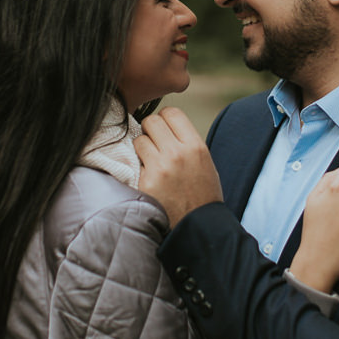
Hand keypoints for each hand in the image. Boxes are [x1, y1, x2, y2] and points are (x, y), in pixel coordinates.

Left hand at [136, 107, 222, 226]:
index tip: (164, 129)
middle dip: (151, 130)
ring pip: (139, 139)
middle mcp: (178, 153)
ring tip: (151, 161)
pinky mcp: (146, 182)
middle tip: (154, 143)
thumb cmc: (202, 194)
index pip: (171, 113)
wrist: (197, 226)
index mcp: (196, 146)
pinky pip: (133, 161)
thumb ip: (186, 142)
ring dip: (142, 148)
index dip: (165, 119)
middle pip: (151, 121)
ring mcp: (160, 168)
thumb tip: (165, 125)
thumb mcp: (205, 163)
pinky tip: (147, 176)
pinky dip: (138, 167)